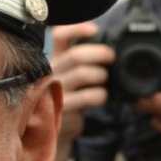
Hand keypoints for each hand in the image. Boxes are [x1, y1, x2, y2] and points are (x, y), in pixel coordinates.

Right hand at [50, 22, 114, 150]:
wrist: (49, 131)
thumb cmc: (65, 99)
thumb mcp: (67, 77)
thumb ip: (78, 62)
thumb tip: (107, 49)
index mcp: (51, 60)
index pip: (58, 36)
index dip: (76, 29)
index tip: (95, 30)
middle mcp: (49, 72)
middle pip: (76, 55)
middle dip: (100, 53)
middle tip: (111, 57)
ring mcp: (53, 90)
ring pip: (83, 73)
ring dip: (101, 75)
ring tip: (104, 81)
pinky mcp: (62, 108)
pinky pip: (88, 96)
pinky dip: (100, 95)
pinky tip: (101, 97)